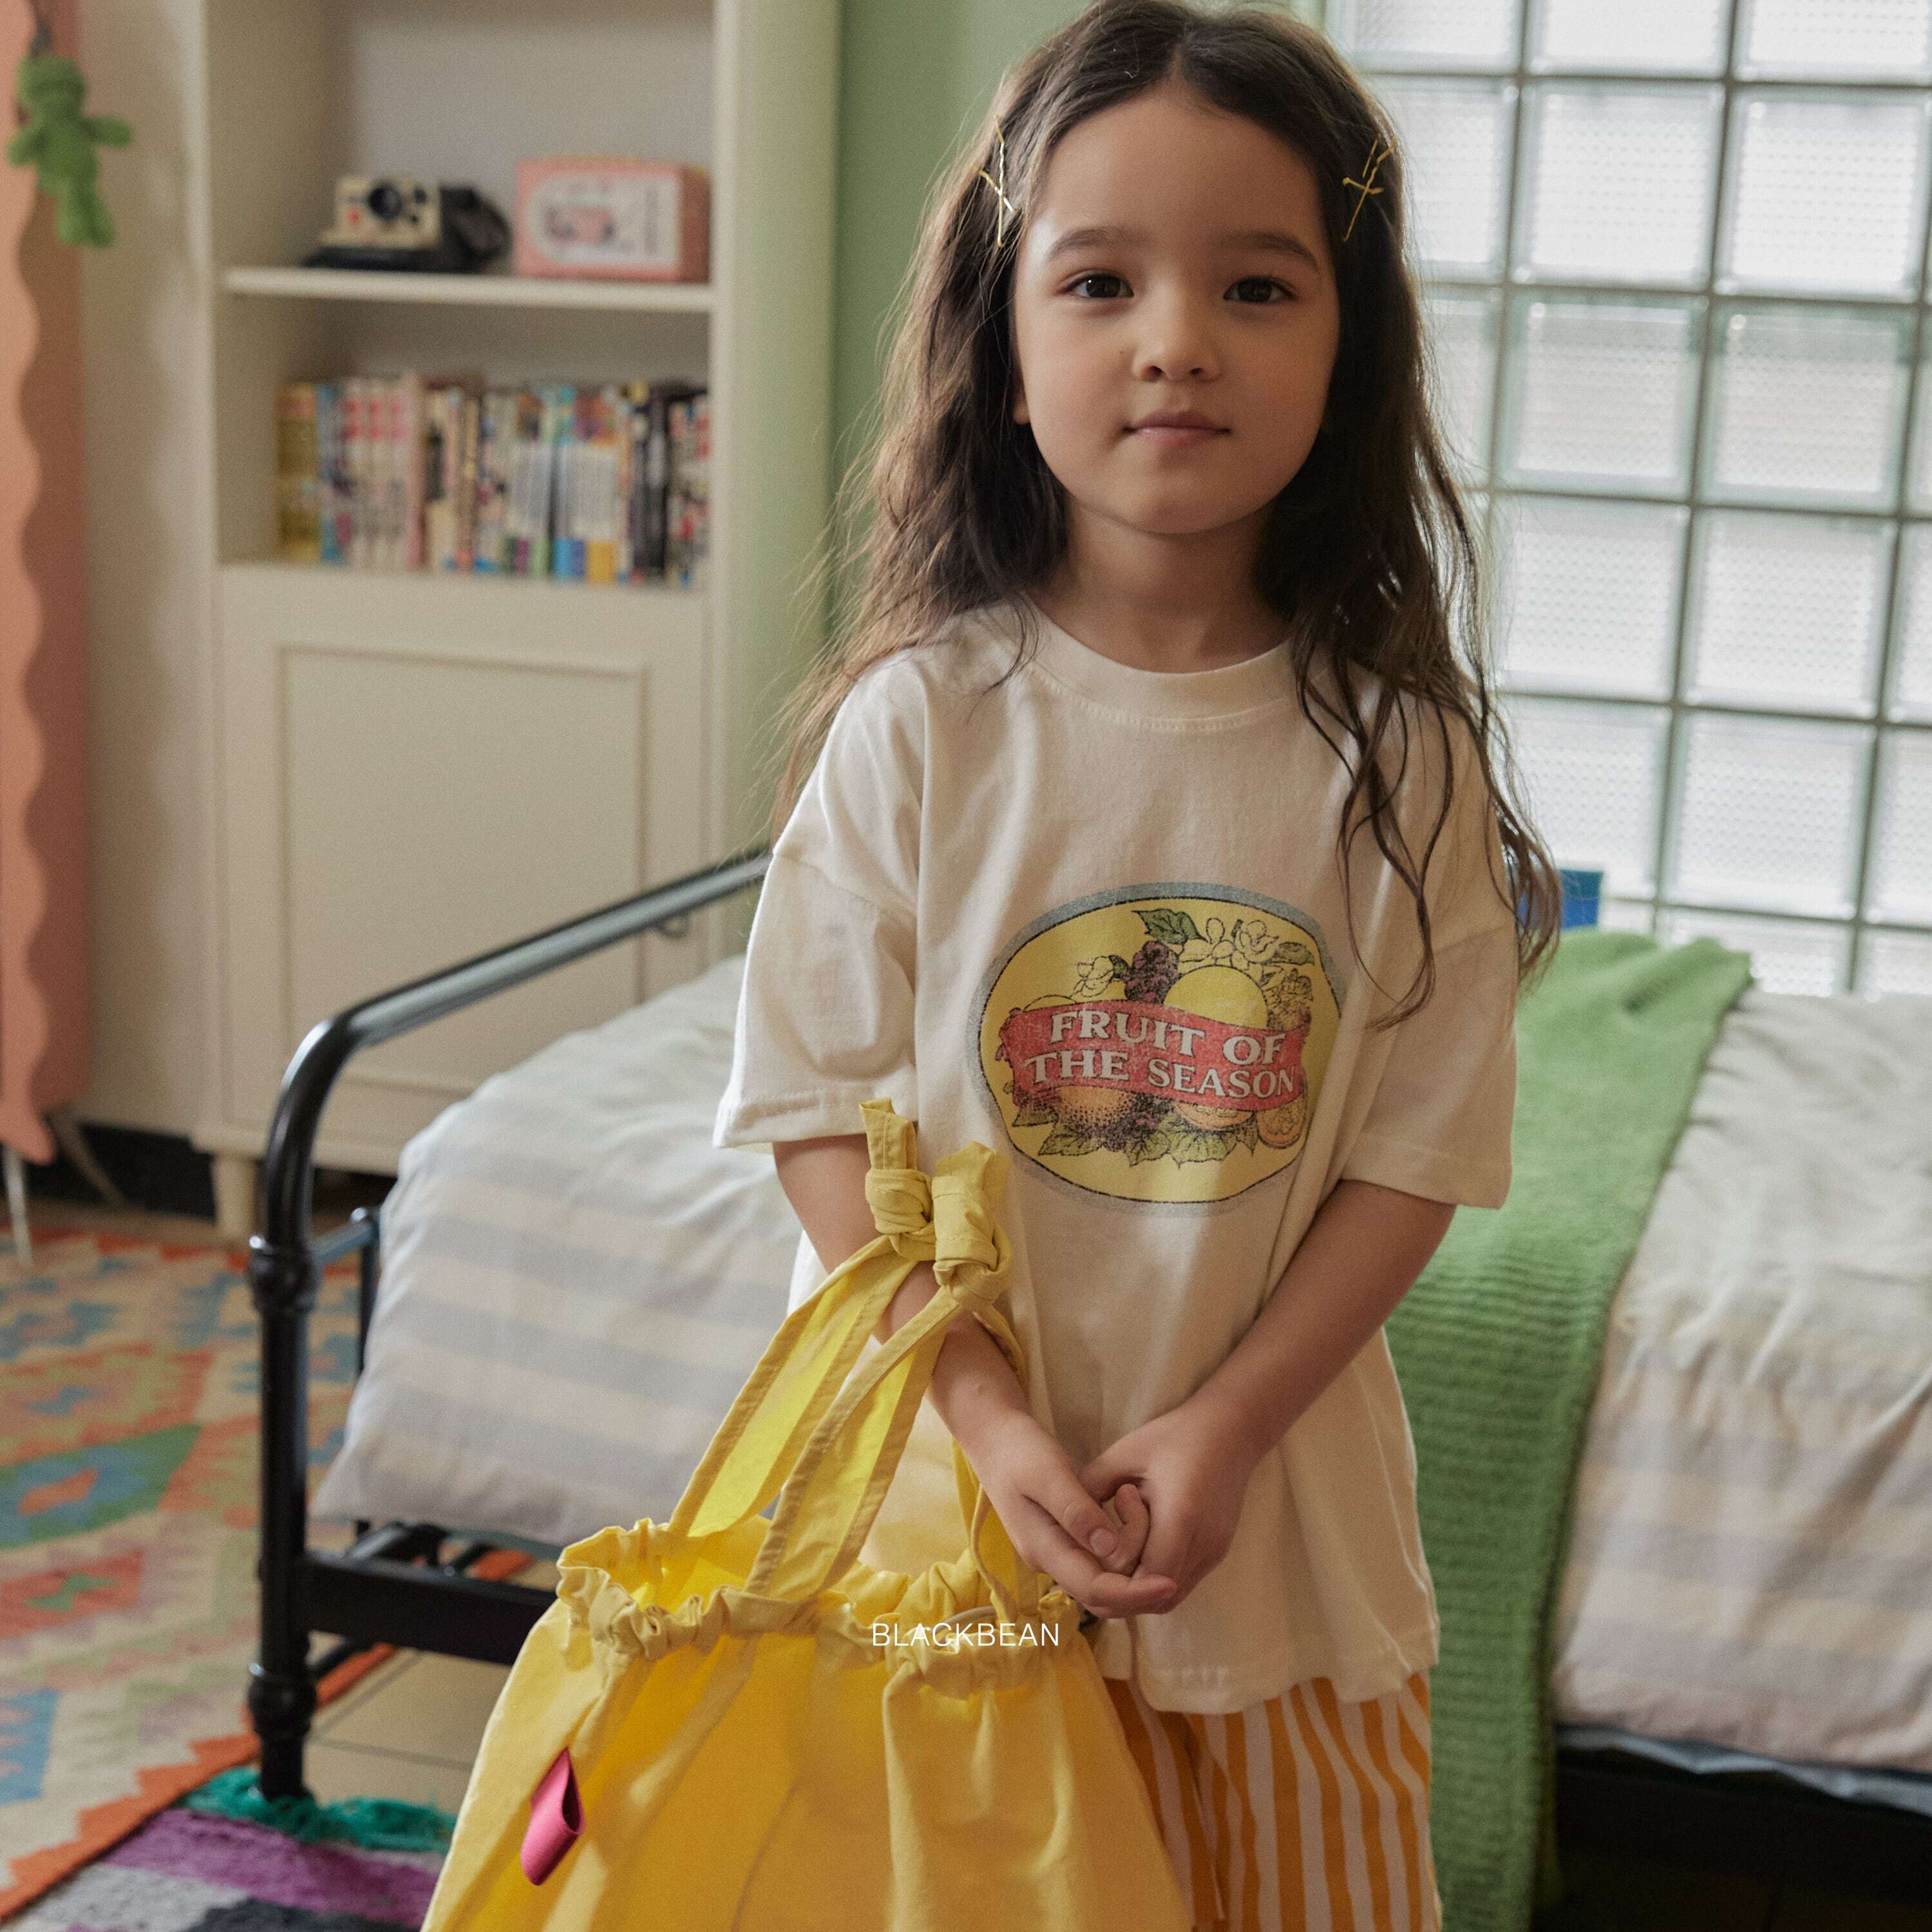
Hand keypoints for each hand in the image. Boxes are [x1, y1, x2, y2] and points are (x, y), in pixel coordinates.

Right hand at [963, 1410, 1177, 1621]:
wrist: (995, 1439)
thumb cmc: (1020, 1450)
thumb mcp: (1049, 1473)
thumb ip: (1077, 1511)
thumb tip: (1111, 1549)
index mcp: (1044, 1548)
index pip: (1094, 1589)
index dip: (1134, 1592)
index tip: (1172, 1582)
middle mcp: (1050, 1559)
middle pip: (1099, 1596)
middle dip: (1137, 1592)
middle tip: (1176, 1575)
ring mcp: (1056, 1550)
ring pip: (1100, 1582)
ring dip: (1132, 1578)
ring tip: (1166, 1557)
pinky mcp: (1064, 1538)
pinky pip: (1098, 1563)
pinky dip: (1124, 1560)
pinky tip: (1147, 1542)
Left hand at [1080, 1395, 1263, 1613]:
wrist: (1232, 1430)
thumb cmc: (1174, 1436)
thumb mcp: (1125, 1452)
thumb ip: (1091, 1488)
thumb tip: (1060, 1521)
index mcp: (1181, 1515)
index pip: (1142, 1578)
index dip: (1112, 1572)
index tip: (1099, 1535)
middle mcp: (1204, 1544)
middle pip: (1152, 1598)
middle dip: (1117, 1586)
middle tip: (1095, 1554)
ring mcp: (1214, 1553)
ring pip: (1167, 1600)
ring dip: (1134, 1588)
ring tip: (1112, 1552)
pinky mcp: (1217, 1554)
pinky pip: (1179, 1585)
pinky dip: (1151, 1580)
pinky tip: (1135, 1551)